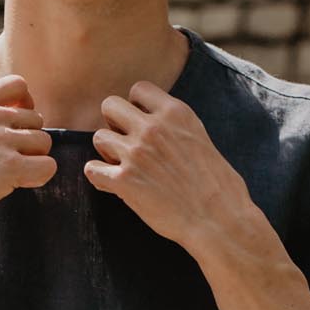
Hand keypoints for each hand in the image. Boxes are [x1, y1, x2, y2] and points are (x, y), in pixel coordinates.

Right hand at [0, 72, 54, 244]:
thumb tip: (10, 115)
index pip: (18, 84)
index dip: (25, 104)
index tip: (16, 124)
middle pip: (36, 118)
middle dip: (27, 139)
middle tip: (7, 159)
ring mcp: (0, 140)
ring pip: (44, 142)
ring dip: (33, 158)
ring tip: (8, 173)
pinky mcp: (10, 168)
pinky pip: (48, 166)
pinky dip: (40, 176)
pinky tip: (20, 184)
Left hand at [83, 82, 252, 248]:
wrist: (219, 219)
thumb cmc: (218, 185)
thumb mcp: (201, 139)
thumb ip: (175, 126)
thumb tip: (156, 124)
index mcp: (175, 113)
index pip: (138, 89)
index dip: (135, 106)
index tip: (142, 123)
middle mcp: (153, 128)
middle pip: (110, 105)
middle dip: (114, 123)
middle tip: (126, 143)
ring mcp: (136, 153)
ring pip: (98, 137)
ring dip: (107, 152)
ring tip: (123, 167)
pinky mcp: (124, 181)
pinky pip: (91, 169)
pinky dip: (99, 177)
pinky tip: (113, 184)